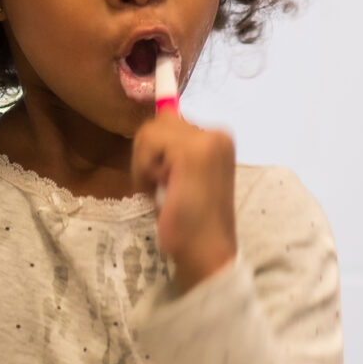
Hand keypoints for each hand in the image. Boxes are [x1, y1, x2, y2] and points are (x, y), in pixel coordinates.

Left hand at [131, 110, 237, 292]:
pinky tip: (163, 189)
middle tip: (164, 188)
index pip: (169, 123)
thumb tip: (156, 112)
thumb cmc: (190, 221)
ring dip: (145, 165)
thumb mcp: (178, 175)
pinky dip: (145, 169)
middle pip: (157, 124)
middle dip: (148, 158)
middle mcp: (216, 133)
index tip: (167, 181)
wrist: (207, 251)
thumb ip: (169, 148)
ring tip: (164, 190)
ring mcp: (206, 140)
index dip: (156, 154)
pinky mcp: (192, 151)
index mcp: (217, 139)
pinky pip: (148, 143)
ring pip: (149, 132)